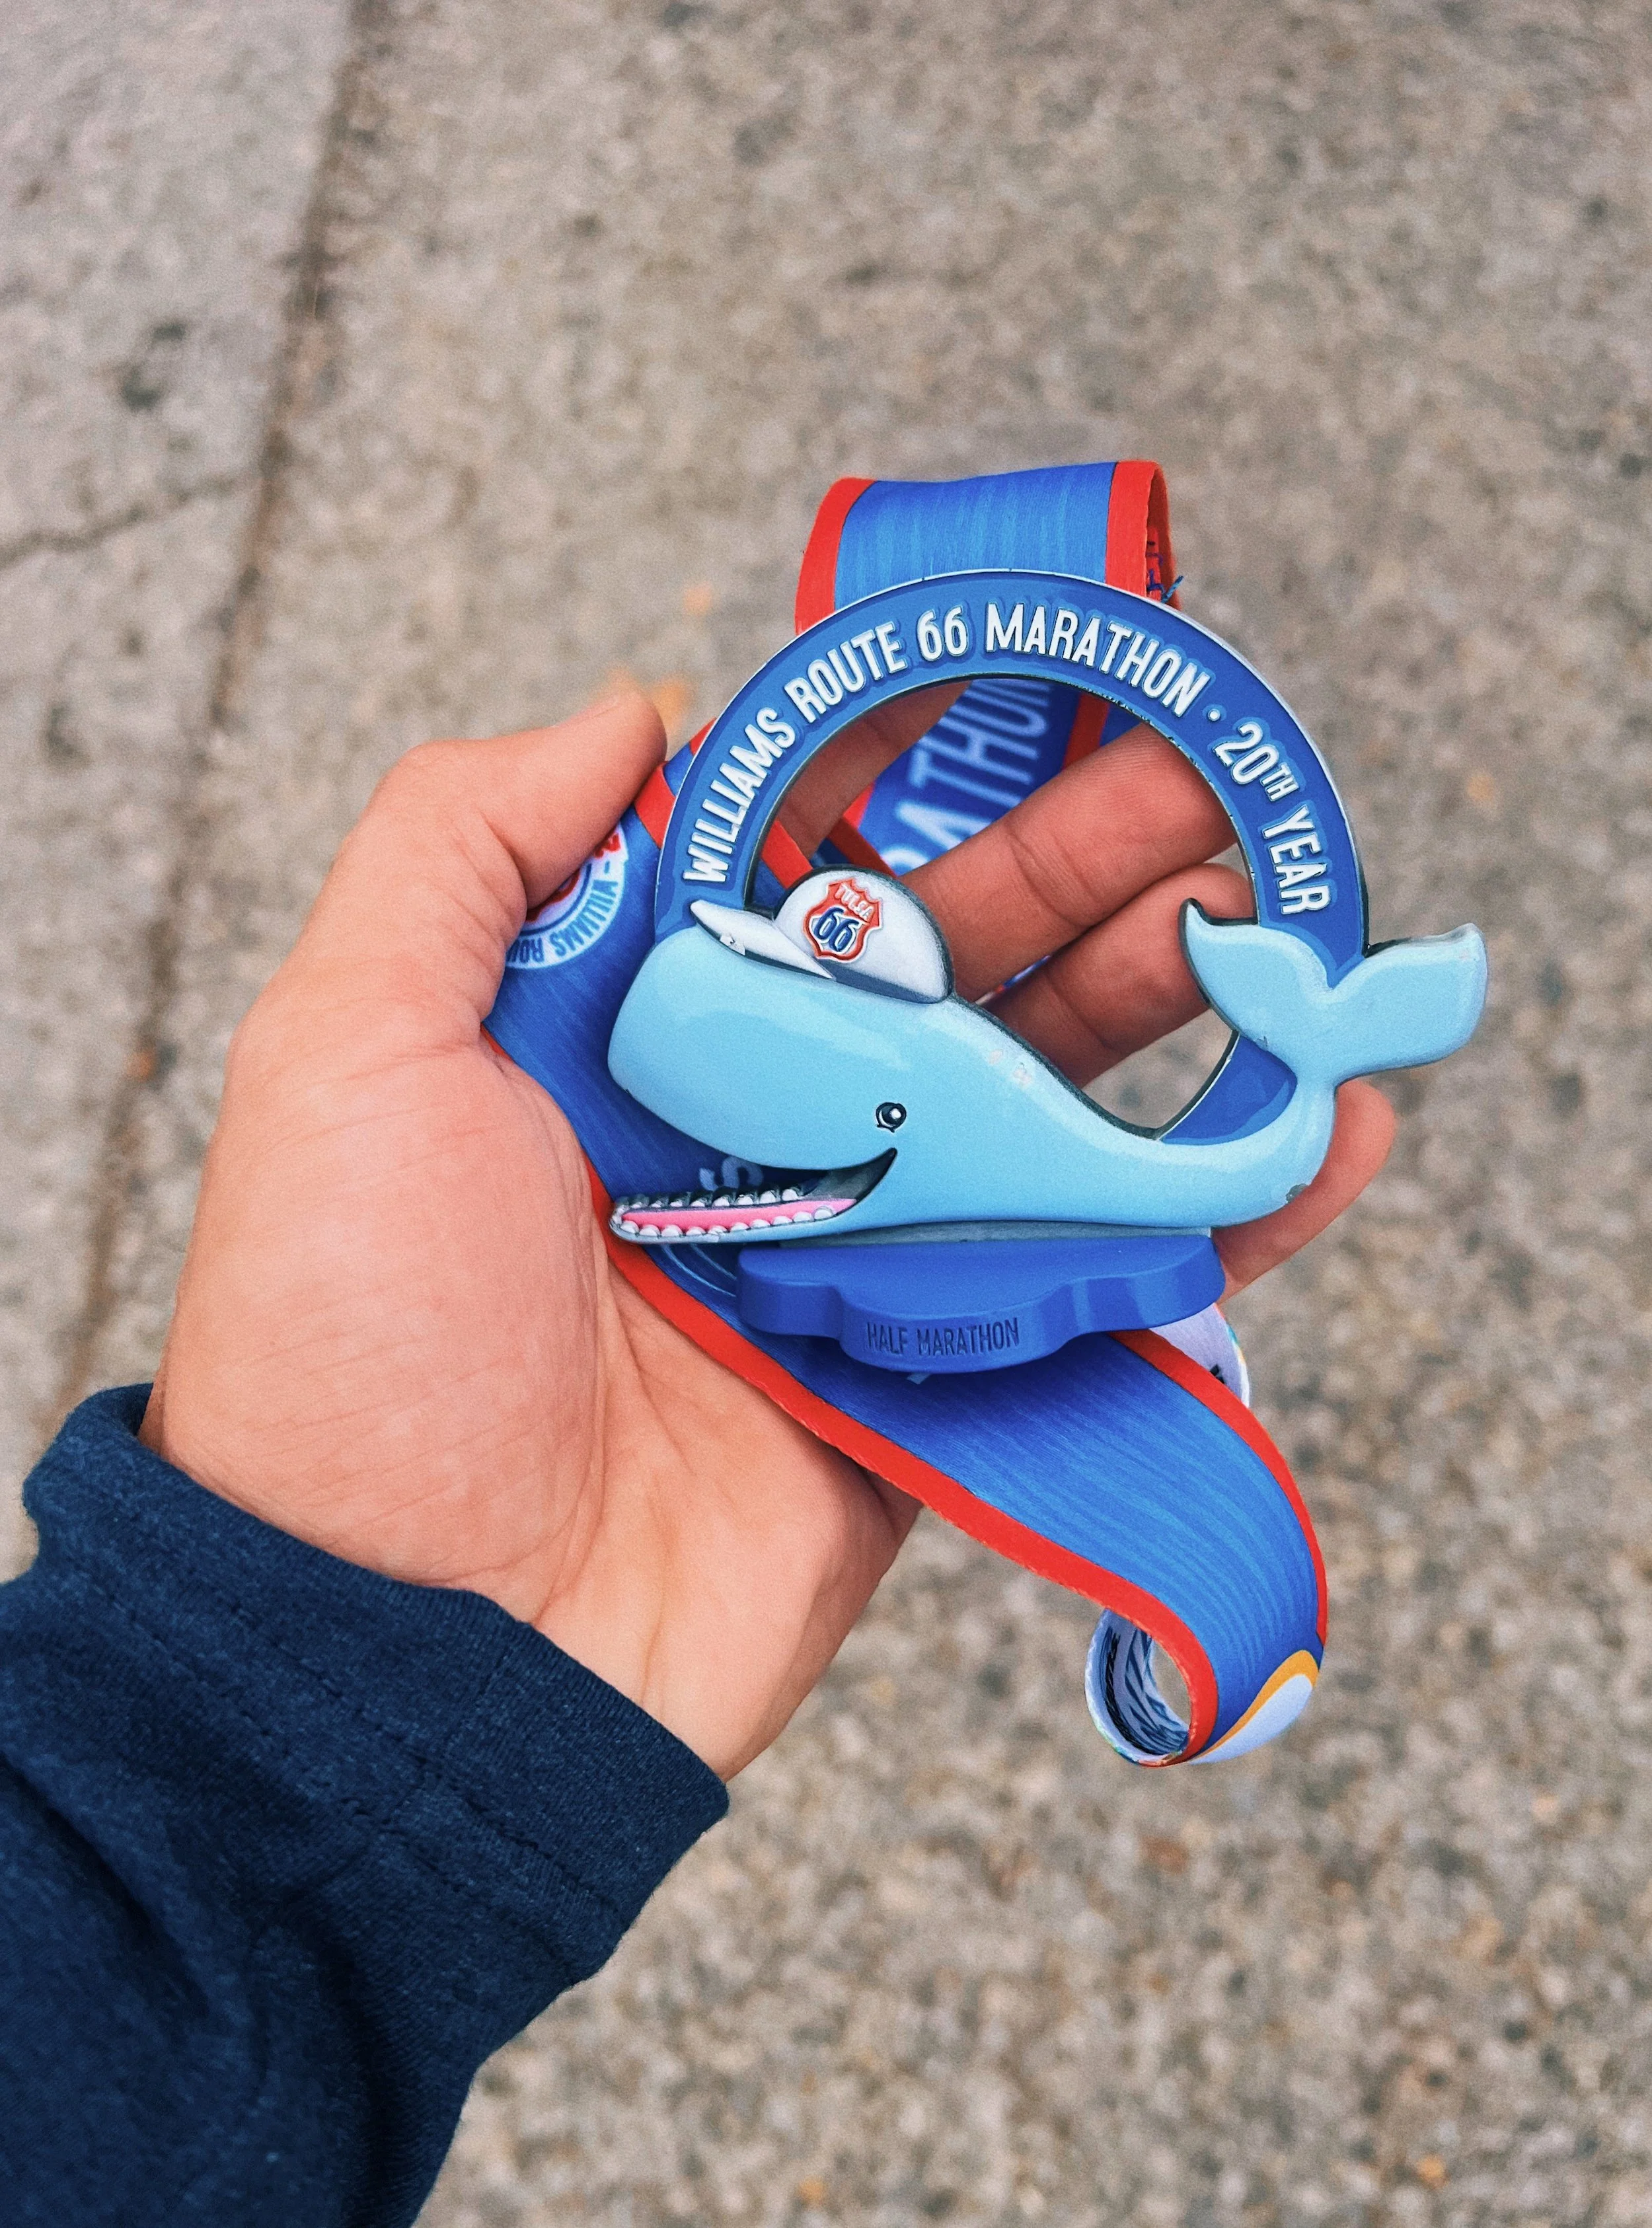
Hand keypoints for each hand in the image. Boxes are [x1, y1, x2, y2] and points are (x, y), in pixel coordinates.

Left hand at [142, 692, 1390, 1776]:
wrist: (411, 1659)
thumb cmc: (352, 1346)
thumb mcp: (345, 1047)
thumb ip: (461, 849)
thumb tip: (633, 708)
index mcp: (619, 1041)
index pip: (791, 873)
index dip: (908, 777)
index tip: (1021, 691)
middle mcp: (742, 1137)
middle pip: (940, 975)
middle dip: (1071, 868)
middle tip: (1196, 782)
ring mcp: (848, 1268)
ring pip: (1035, 1111)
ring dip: (1160, 1008)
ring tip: (1270, 919)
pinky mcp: (928, 1394)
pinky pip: (1096, 1292)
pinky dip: (1221, 1220)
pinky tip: (1320, 1131)